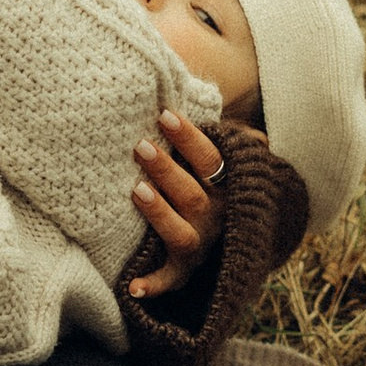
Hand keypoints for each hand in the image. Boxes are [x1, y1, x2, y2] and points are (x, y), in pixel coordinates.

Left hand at [128, 112, 225, 300]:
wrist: (234, 241)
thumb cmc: (209, 184)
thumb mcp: (216, 159)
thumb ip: (206, 132)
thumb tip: (185, 79)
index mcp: (226, 186)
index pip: (211, 159)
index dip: (189, 138)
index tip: (164, 115)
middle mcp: (217, 217)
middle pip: (194, 194)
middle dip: (167, 170)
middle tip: (140, 146)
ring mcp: (202, 244)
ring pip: (183, 233)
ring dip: (161, 214)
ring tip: (136, 191)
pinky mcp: (184, 269)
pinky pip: (170, 281)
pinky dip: (153, 285)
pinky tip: (131, 287)